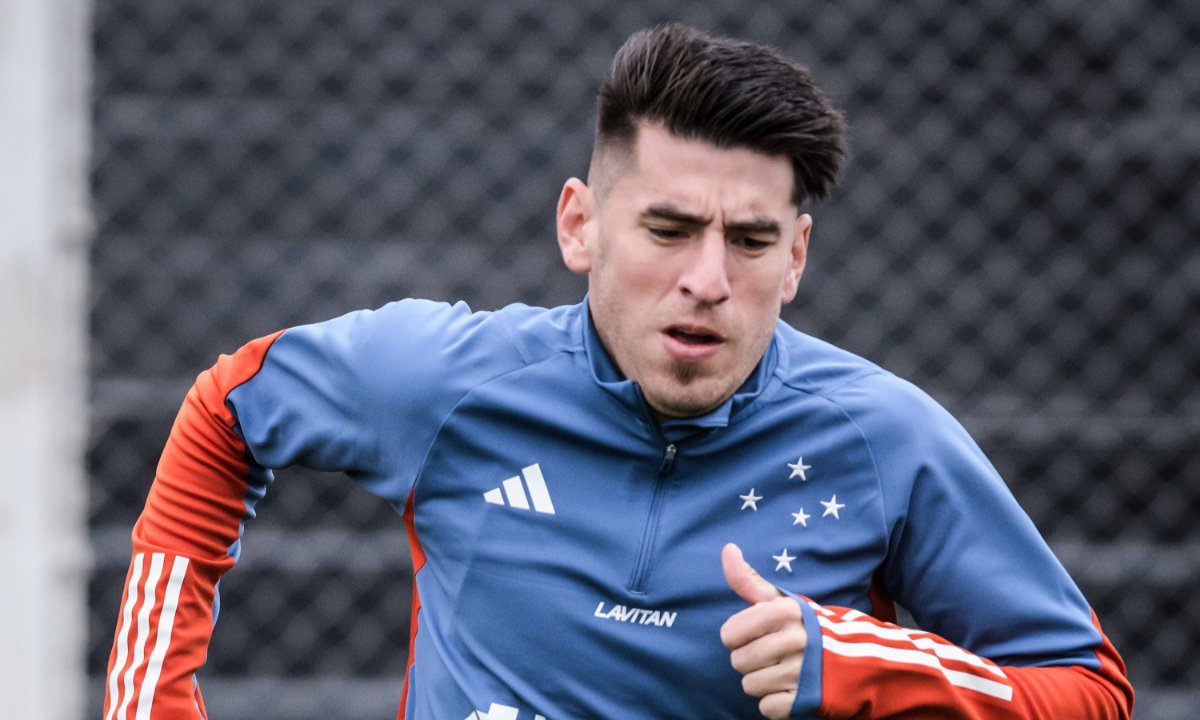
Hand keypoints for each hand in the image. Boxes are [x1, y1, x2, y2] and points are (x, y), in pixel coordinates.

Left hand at [719, 543, 807, 718]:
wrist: (860, 661)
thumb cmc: (810, 628)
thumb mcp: (783, 601)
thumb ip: (749, 581)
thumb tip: (727, 548)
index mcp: (785, 612)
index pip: (730, 633)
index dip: (737, 637)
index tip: (755, 635)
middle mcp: (794, 639)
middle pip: (739, 661)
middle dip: (751, 661)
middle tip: (773, 656)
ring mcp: (803, 671)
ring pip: (750, 686)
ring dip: (763, 683)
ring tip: (784, 672)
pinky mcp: (808, 700)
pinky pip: (767, 708)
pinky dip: (776, 704)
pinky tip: (792, 690)